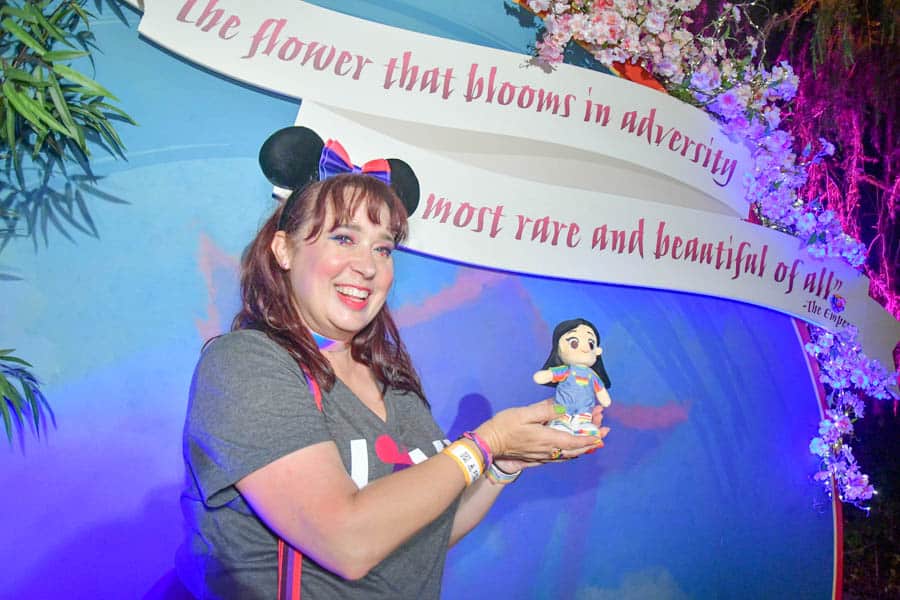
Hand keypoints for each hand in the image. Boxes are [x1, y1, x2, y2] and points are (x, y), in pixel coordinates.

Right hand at [475, 399, 603, 461]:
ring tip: (593, 436)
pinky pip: (560, 456)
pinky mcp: (537, 457)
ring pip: (570, 454)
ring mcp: (543, 456)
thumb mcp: (524, 413)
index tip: (603, 430)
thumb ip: (546, 410)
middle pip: (576, 449)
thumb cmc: (504, 426)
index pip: (575, 440)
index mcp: (547, 439)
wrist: (489, 444)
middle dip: (592, 440)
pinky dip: (572, 451)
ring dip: (584, 445)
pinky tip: (574, 446)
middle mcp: (549, 450)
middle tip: (604, 429)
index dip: (591, 437)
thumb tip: (564, 407)